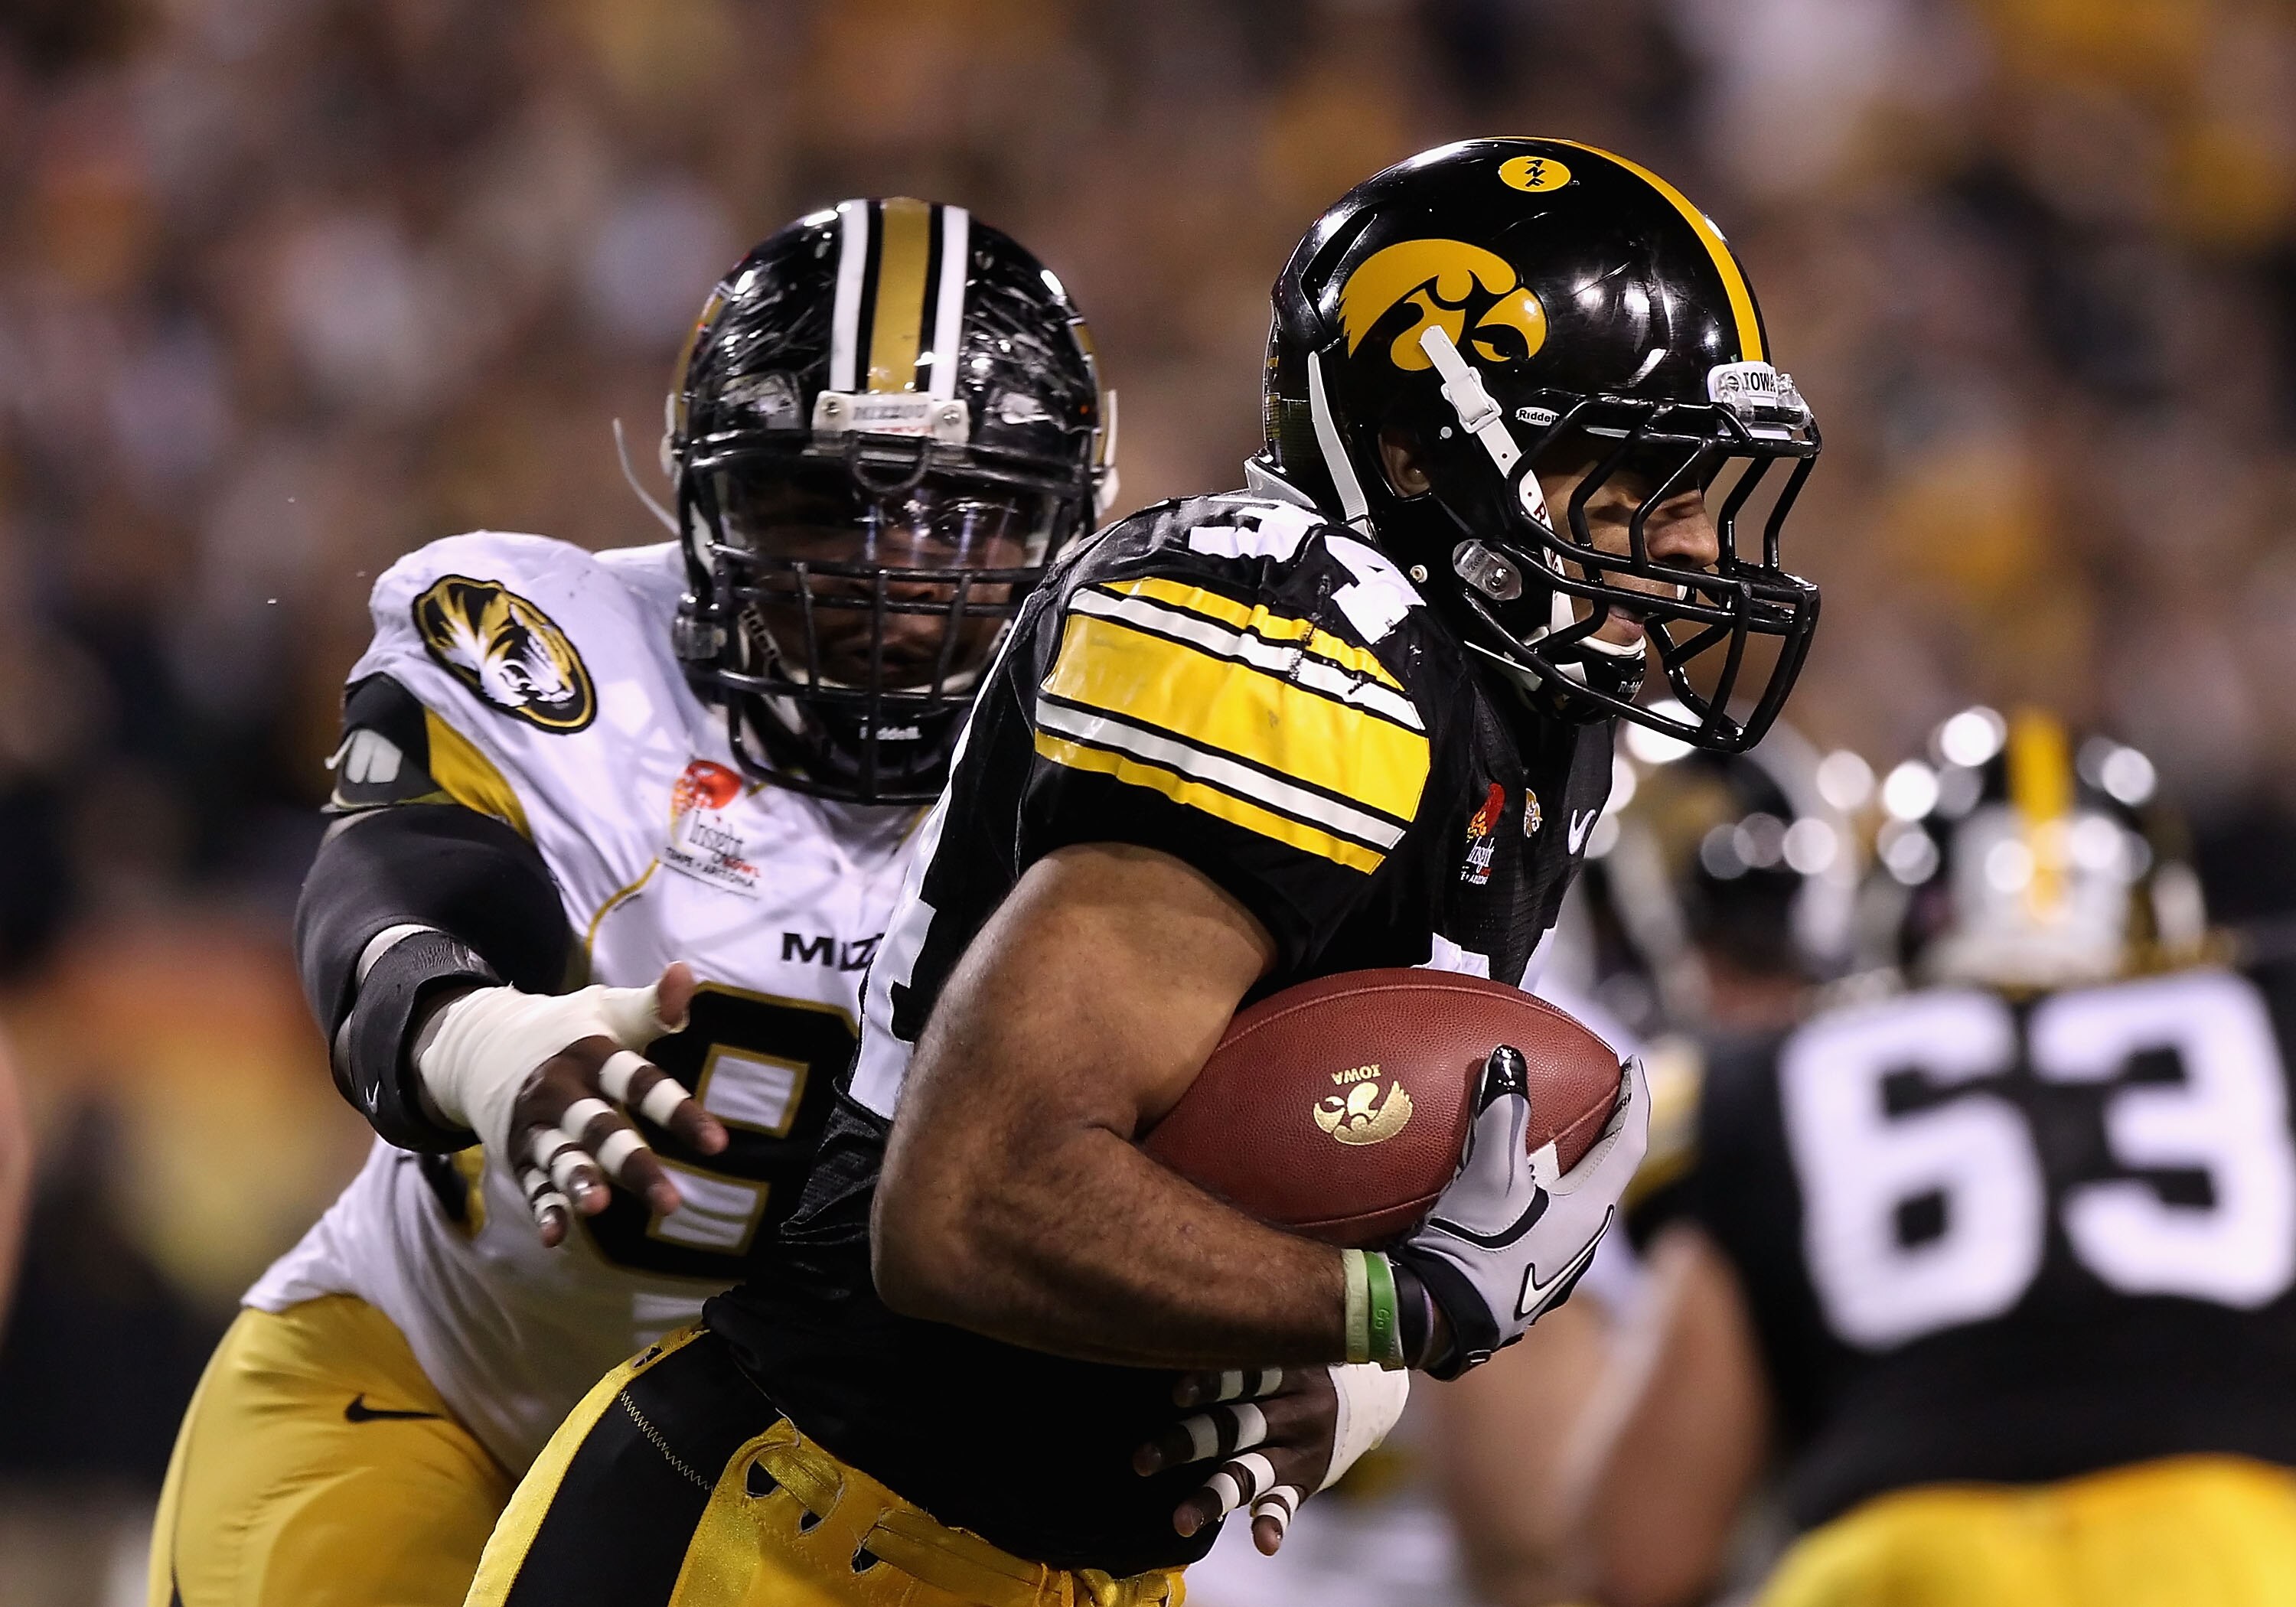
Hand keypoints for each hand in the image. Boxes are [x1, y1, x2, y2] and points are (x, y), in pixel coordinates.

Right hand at [414, 962, 727, 1245]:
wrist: (482, 1043)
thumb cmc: (570, 1029)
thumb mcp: (610, 1008)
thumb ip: (654, 1005)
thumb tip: (687, 972)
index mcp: (590, 1055)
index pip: (639, 1083)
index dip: (678, 1112)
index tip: (718, 1144)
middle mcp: (560, 1091)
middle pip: (599, 1129)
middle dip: (631, 1163)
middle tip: (671, 1202)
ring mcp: (536, 1126)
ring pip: (559, 1158)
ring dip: (577, 1183)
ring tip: (598, 1208)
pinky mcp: (518, 1154)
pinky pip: (532, 1185)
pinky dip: (543, 1210)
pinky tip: (557, 1238)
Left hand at [1132, 1363, 1408, 1553]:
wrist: (1373, 1395)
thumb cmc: (1300, 1365)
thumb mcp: (1284, 1346)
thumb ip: (1243, 1345)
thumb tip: (1175, 1322)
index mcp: (1282, 1371)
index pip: (1245, 1375)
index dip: (1211, 1382)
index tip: (1176, 1394)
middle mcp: (1291, 1411)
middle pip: (1234, 1426)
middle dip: (1187, 1443)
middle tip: (1141, 1462)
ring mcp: (1300, 1450)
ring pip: (1251, 1473)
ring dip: (1215, 1496)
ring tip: (1181, 1521)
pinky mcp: (1305, 1482)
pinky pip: (1288, 1505)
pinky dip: (1274, 1525)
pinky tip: (1264, 1543)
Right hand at [1393, 1047, 1647, 1378]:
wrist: (1441, 1319)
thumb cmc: (1477, 1246)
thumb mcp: (1490, 1176)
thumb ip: (1503, 1116)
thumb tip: (1509, 1057)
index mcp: (1590, 1214)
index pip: (1628, 1145)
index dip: (1635, 1101)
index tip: (1634, 1066)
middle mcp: (1583, 1241)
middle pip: (1604, 1175)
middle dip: (1603, 1134)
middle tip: (1597, 1097)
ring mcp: (1555, 1264)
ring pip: (1573, 1202)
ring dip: (1569, 1166)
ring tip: (1551, 1139)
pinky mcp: (1524, 1275)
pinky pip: (1542, 1220)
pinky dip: (1537, 1190)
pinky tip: (1508, 1187)